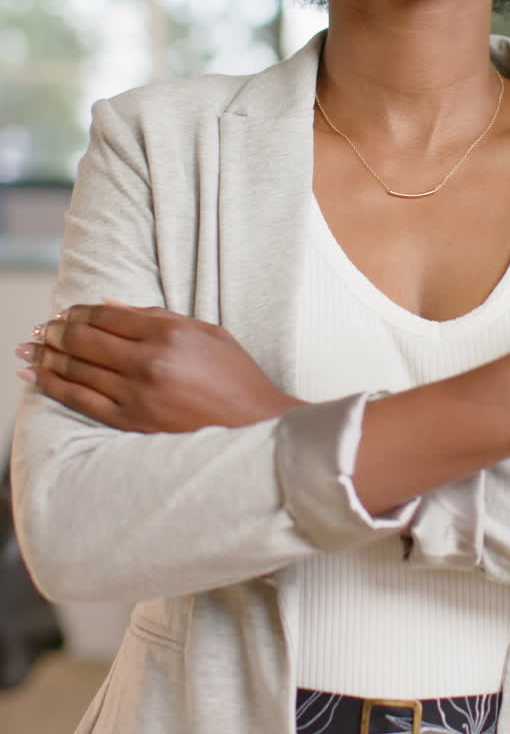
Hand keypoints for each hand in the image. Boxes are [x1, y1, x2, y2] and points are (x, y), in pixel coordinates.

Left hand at [16, 303, 303, 432]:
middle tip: (42, 329)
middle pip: (85, 339)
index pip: (107, 315)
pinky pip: (81, 401)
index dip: (79, 311)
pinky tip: (38, 377)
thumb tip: (110, 305)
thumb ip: (157, 315)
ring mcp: (138, 395)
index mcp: (170, 333)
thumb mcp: (207, 332)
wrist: (256, 429)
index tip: (65, 312)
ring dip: (47, 356)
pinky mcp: (132, 423)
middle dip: (56, 331)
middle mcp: (149, 362)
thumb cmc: (236, 376)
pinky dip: (54, 386)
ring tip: (30, 350)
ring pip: (77, 369)